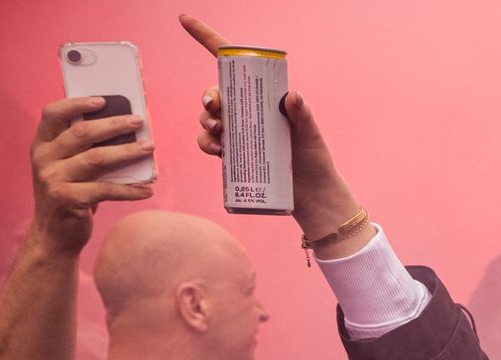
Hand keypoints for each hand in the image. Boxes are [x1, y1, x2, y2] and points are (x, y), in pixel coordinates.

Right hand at [25, 97, 153, 253]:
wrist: (54, 235)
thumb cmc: (69, 193)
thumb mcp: (68, 167)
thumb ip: (84, 148)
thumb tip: (124, 127)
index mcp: (42, 144)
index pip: (52, 113)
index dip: (76, 104)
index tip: (103, 100)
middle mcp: (43, 159)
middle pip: (81, 133)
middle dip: (113, 125)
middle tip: (138, 121)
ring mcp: (53, 179)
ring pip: (96, 159)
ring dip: (127, 152)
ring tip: (150, 148)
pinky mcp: (68, 200)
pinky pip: (106, 190)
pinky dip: (129, 190)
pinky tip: (147, 190)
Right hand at [181, 14, 363, 240]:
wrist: (312, 198)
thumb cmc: (315, 162)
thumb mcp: (311, 136)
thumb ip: (303, 116)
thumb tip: (294, 95)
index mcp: (265, 98)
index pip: (233, 64)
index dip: (208, 39)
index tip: (185, 19)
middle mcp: (249, 112)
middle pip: (217, 92)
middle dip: (209, 96)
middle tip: (215, 107)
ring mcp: (240, 133)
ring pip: (209, 117)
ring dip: (206, 120)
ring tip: (219, 133)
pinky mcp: (234, 154)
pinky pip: (208, 142)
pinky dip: (205, 142)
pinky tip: (217, 150)